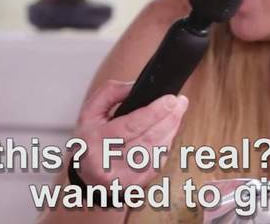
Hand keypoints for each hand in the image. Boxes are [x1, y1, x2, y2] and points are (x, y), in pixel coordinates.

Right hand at [69, 79, 188, 187]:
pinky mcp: (139, 183)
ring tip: (177, 112)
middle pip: (149, 137)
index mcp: (97, 142)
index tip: (171, 99)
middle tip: (181, 102)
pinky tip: (169, 131)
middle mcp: (110, 163)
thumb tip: (135, 86)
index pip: (130, 126)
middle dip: (169, 117)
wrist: (88, 177)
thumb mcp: (90, 113)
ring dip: (171, 129)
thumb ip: (110, 93)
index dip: (154, 112)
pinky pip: (160, 159)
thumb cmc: (90, 141)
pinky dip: (167, 143)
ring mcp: (125, 177)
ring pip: (158, 149)